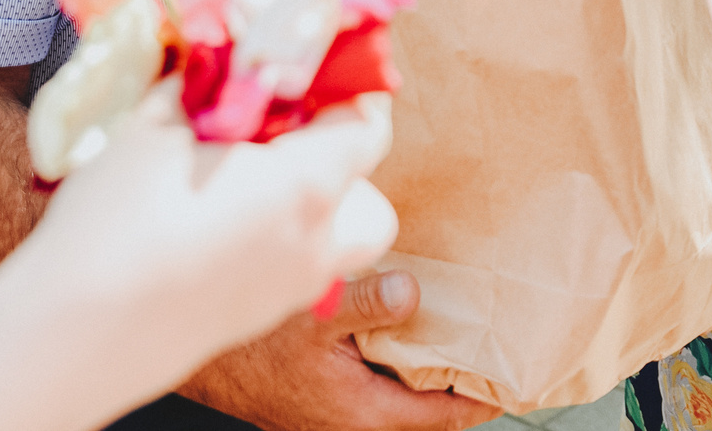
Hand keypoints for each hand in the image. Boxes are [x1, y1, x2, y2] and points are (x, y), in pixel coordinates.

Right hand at [16, 90, 417, 420]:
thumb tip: (223, 50)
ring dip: (318, 199)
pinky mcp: (256, 316)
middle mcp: (316, 245)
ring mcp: (290, 290)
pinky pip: (296, 264)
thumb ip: (204, 78)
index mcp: (308, 187)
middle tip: (285, 124)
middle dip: (341, 153)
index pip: (368, 122)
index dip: (347, 83)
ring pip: (339, 237)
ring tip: (255, 173)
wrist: (76, 334)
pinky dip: (280, 232)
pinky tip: (218, 214)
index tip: (308, 61)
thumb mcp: (156, 122)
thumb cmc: (117, 222)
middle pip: (368, 193)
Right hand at [179, 272, 496, 430]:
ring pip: (395, 390)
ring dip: (420, 361)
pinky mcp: (314, 396)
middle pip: (425, 405)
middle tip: (493, 335)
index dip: (487, 393)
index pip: (447, 416)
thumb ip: (368, 303)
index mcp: (365, 414)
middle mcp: (353, 422)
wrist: (190, 352)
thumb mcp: (311, 314)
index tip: (521, 370)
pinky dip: (388, 353)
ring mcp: (332, 412)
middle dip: (458, 372)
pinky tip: (390, 316)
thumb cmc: (244, 343)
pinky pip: (368, 378)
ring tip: (450, 321)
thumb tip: (414, 294)